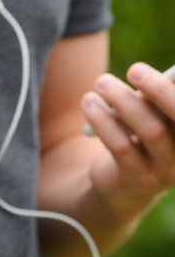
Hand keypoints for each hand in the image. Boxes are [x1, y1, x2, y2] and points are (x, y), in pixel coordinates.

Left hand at [81, 62, 174, 218]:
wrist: (123, 186)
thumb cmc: (142, 137)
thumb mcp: (153, 117)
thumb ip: (155, 100)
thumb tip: (143, 74)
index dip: (174, 90)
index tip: (173, 70)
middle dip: (158, 90)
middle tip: (134, 69)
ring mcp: (166, 170)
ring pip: (150, 131)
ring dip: (124, 101)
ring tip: (101, 81)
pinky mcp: (138, 179)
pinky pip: (121, 146)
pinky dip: (104, 121)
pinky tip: (89, 102)